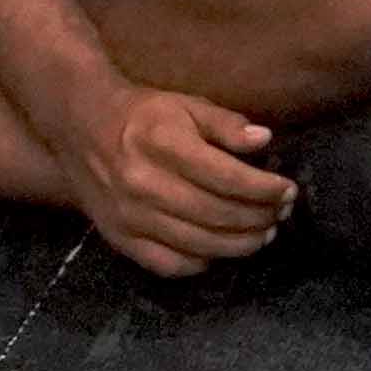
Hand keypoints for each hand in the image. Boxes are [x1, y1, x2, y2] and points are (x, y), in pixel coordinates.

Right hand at [51, 77, 294, 274]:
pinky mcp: (120, 240)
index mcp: (163, 144)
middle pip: (216, 215)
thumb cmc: (144, 115)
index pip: (226, 177)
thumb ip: (226, 124)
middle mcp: (144, 184)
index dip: (264, 189)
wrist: (82, 128)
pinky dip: (201, 262)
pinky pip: (169, 264)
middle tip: (281, 215)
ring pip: (197, 244)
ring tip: (262, 235)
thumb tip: (264, 141)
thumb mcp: (187, 105)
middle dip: (258, 218)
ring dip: (239, 245)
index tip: (288, 191)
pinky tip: (220, 250)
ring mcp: (130, 217)